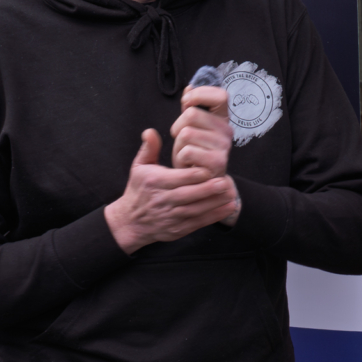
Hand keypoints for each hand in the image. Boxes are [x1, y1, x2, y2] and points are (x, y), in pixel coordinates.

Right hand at [103, 128, 239, 252]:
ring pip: (195, 210)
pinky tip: (228, 208)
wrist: (130, 222)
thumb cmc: (138, 190)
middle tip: (225, 182)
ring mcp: (170, 217)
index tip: (209, 169)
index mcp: (155, 182)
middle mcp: (162, 200)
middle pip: (188, 195)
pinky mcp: (177, 229)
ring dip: (214, 203)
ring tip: (231, 194)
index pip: (177, 178)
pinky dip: (214, 216)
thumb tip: (150, 131)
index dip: (194, 175)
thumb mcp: (139, 167)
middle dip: (207, 190)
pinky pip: (198, 223)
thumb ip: (149, 148)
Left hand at [171, 85, 230, 179]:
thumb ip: (191, 106)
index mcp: (222, 119)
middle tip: (183, 139)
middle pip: (191, 114)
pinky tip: (188, 163)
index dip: (199, 95)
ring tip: (186, 153)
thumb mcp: (192, 126)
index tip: (187, 103)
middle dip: (178, 126)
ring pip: (186, 133)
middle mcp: (226, 131)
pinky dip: (180, 157)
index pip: (220, 95)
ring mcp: (224, 148)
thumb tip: (189, 87)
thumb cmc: (194, 151)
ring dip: (178, 145)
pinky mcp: (216, 163)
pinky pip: (187, 151)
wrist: (199, 180)